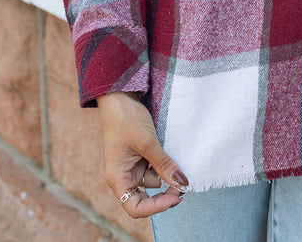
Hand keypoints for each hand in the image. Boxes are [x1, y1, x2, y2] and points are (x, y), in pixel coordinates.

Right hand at [97, 91, 186, 218]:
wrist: (120, 95)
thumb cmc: (126, 119)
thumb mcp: (147, 142)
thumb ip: (164, 165)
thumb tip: (181, 184)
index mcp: (118, 178)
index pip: (136, 207)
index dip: (156, 207)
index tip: (176, 197)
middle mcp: (123, 176)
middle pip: (146, 197)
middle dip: (165, 193)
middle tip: (184, 184)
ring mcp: (132, 165)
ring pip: (154, 179)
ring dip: (166, 174)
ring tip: (178, 162)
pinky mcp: (140, 155)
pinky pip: (154, 166)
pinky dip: (164, 164)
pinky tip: (173, 156)